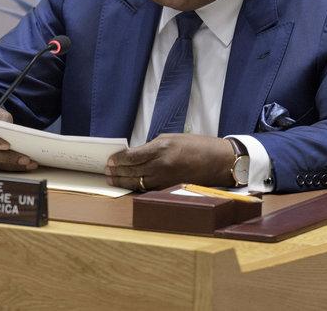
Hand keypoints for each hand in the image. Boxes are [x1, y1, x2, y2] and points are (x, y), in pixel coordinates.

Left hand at [105, 134, 234, 190]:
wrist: (219, 161)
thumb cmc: (197, 145)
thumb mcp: (171, 138)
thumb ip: (152, 147)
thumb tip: (134, 154)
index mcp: (162, 148)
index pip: (132, 156)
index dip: (118, 159)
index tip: (110, 159)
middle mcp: (162, 165)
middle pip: (132, 171)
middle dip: (117, 171)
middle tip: (107, 170)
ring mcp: (165, 179)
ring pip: (137, 183)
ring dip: (123, 181)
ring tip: (112, 179)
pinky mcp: (170, 188)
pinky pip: (148, 188)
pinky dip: (136, 187)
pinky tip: (128, 184)